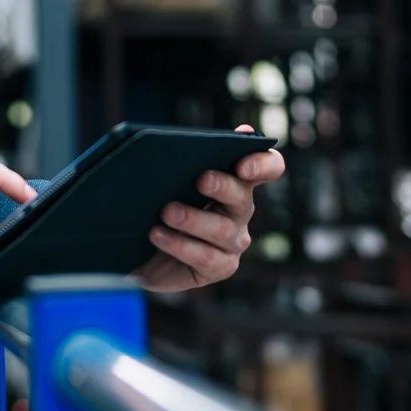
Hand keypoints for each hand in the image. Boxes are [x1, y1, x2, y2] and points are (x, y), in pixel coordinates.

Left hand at [134, 126, 286, 292]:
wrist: (142, 252)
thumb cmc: (155, 205)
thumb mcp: (164, 180)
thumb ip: (177, 161)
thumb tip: (166, 144)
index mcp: (235, 179)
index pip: (268, 167)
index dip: (262, 163)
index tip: (242, 164)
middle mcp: (240, 209)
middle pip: (242, 195)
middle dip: (222, 186)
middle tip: (200, 180)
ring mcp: (234, 240)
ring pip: (222, 229)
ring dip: (193, 219)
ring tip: (166, 212)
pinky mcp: (222, 266)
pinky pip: (208, 257)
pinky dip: (181, 245)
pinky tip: (157, 235)